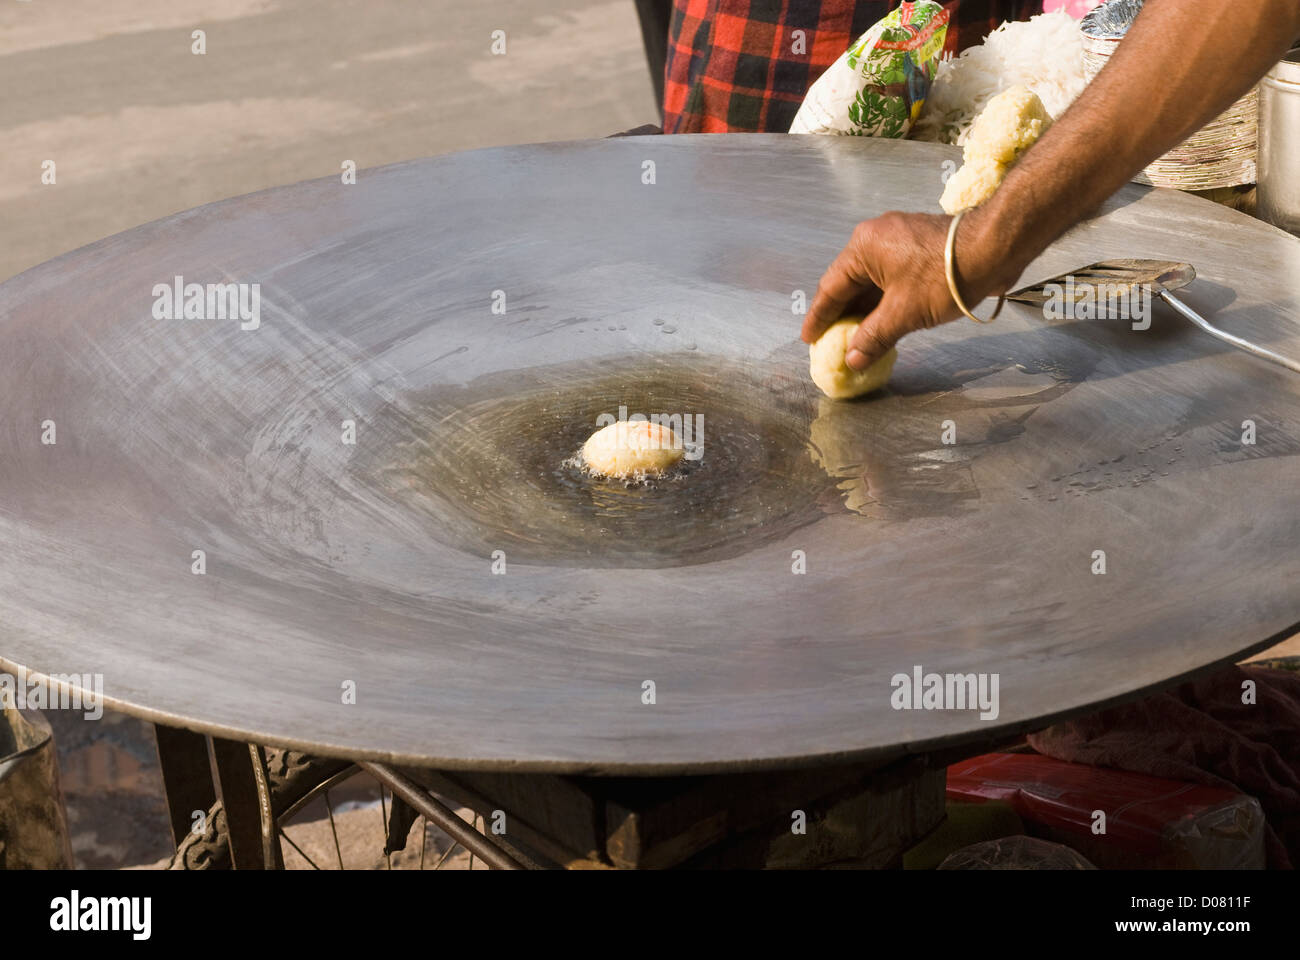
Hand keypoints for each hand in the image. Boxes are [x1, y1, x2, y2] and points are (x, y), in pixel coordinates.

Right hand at [800, 209, 1016, 369]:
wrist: (995, 248)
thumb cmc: (944, 277)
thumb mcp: (903, 313)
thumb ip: (872, 337)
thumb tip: (852, 359)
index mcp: (863, 247)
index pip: (831, 288)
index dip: (819, 317)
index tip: (809, 338)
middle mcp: (876, 237)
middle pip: (850, 283)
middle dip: (842, 315)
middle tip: (831, 342)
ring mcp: (899, 238)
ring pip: (872, 280)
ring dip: (865, 310)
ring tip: (857, 338)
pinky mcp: (919, 245)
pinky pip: (891, 276)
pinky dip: (884, 300)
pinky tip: (884, 321)